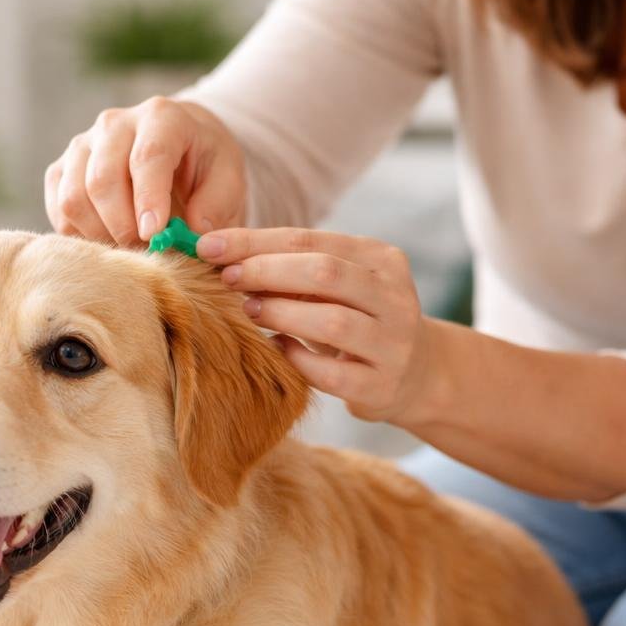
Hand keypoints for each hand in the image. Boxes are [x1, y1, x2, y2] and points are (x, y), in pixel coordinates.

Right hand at [45, 97, 246, 244]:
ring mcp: (82, 145)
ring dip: (100, 234)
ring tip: (130, 251)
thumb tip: (191, 237)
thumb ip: (215, 206)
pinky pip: (59, 210)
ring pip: (73, 197)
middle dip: (122, 226)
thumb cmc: (205, 165)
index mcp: (161, 117)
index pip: (147, 156)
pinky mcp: (62, 170)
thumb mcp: (228, 178)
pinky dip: (80, 235)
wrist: (179, 146)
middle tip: (145, 255)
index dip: (148, 199)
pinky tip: (108, 242)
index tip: (154, 236)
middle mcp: (114, 124)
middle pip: (102, 179)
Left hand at [200, 227, 444, 425]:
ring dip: (280, 313)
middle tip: (226, 279)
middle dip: (266, 272)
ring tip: (248, 311)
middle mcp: (394, 296)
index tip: (209, 246)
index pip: (311, 240)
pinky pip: (332, 373)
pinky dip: (297, 358)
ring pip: (333, 320)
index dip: (255, 242)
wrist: (416, 374)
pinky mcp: (381, 385)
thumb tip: (221, 252)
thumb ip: (293, 268)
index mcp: (381, 258)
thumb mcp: (337, 286)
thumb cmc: (358, 320)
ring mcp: (393, 343)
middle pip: (325, 272)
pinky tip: (277, 349)